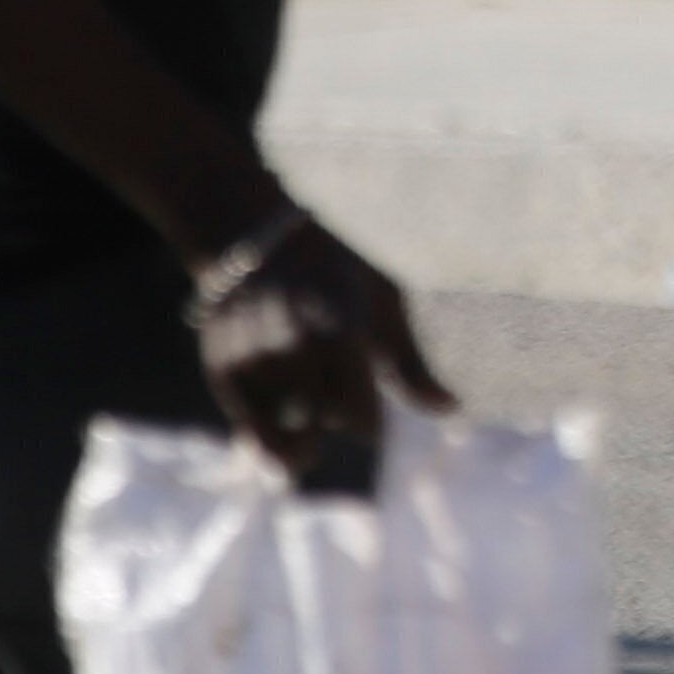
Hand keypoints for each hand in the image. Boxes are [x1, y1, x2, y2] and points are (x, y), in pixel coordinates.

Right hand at [200, 213, 448, 494]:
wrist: (259, 242)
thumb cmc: (339, 276)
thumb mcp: (384, 304)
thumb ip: (411, 364)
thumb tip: (452, 409)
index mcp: (341, 328)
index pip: (357, 414)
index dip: (367, 421)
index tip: (367, 407)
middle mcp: (292, 346)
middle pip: (323, 423)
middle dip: (335, 414)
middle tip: (332, 381)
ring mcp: (253, 359)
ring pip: (288, 431)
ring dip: (302, 423)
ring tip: (302, 376)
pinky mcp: (221, 370)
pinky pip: (254, 428)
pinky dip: (270, 430)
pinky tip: (281, 405)